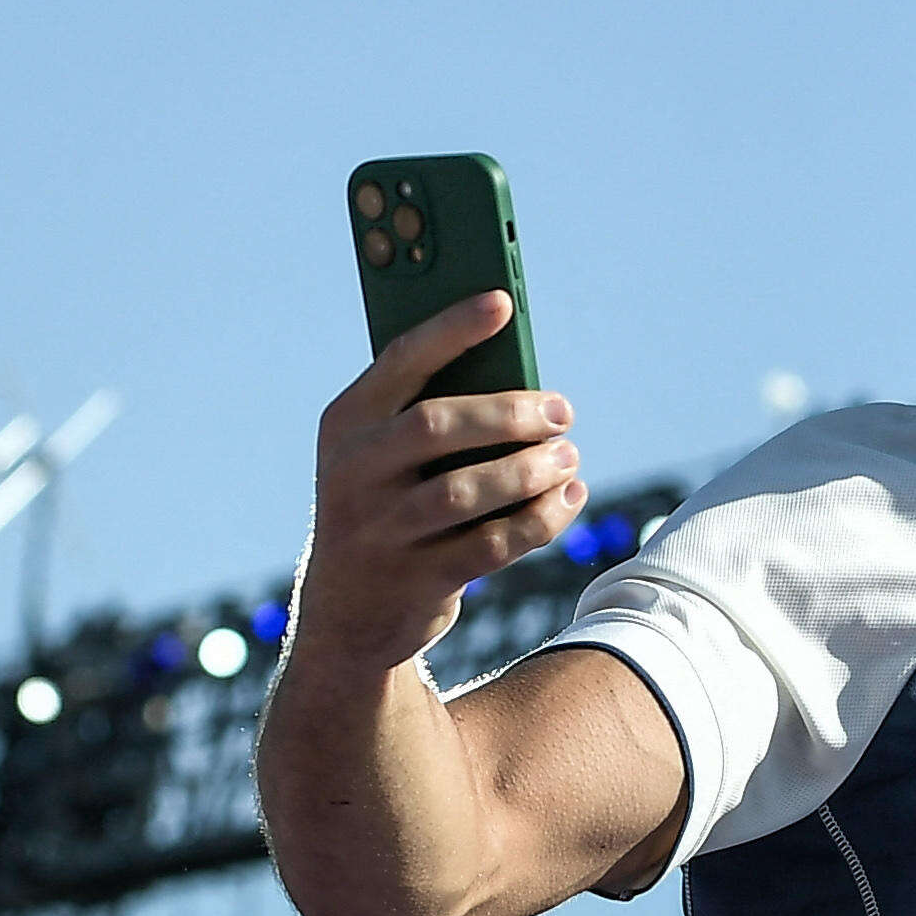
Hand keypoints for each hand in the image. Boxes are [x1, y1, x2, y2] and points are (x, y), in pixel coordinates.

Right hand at [293, 290, 589, 671]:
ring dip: (530, 470)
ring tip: (569, 455)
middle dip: (509, 413)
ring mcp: (380, 530)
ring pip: (466, 491)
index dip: (452, 329)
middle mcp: (354, 473)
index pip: (400, 360)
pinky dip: (540, 519)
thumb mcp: (380, 455)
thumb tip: (517, 374)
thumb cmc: (384, 506)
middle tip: (562, 410)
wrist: (348, 614)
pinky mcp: (416, 580)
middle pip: (437, 425)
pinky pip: (491, 545)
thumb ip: (427, 413)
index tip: (502, 302)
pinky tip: (568, 498)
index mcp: (346, 424)